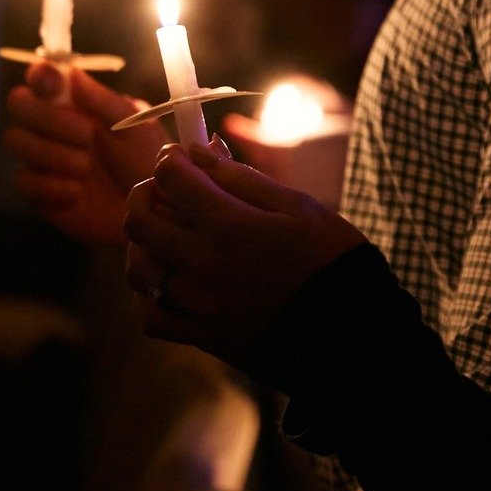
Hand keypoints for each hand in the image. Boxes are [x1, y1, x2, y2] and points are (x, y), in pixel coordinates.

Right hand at [4, 61, 161, 245]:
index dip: (41, 75)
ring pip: (16, 140)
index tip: (55, 86)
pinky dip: (51, 185)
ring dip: (52, 153)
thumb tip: (72, 73)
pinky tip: (78, 192)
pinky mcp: (38, 190)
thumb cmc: (146, 160)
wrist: (150, 210)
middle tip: (86, 134)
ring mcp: (42, 157)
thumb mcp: (136, 127)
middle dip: (49, 118)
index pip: (42, 77)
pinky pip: (23, 180)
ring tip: (86, 168)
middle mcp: (52, 125)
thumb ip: (103, 101)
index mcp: (76, 101)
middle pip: (19, 103)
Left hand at [123, 138, 365, 369]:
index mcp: (229, 225)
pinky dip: (148, 295)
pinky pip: (152, 317)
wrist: (351, 332)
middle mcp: (204, 263)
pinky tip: (167, 280)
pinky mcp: (204, 337)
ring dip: (141, 243)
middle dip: (144, 192)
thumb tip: (201, 153)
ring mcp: (200, 304)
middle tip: (163, 188)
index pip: (172, 179)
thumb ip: (244, 178)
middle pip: (139, 220)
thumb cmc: (332, 259)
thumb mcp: (298, 206)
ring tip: (162, 233)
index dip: (169, 158)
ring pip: (138, 269)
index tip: (178, 156)